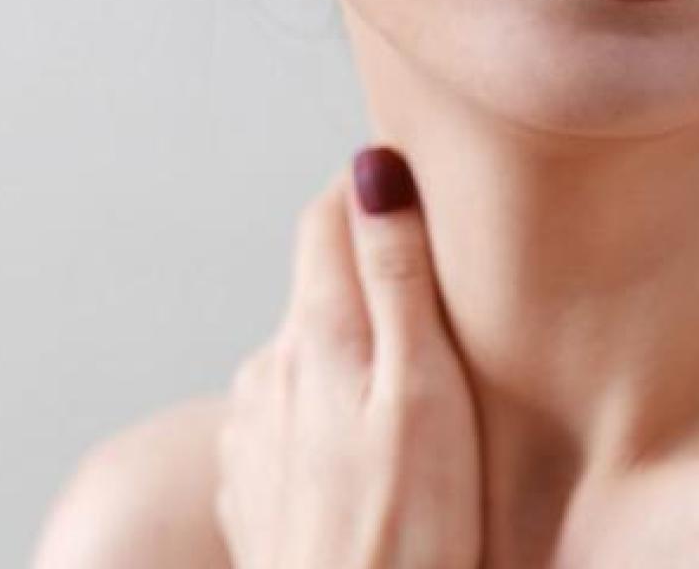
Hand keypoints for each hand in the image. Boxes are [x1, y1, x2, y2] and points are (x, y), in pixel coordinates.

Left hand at [215, 146, 482, 568]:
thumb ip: (397, 278)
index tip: (428, 194)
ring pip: (307, 350)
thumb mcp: (424, 392)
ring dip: (353, 348)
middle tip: (446, 298)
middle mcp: (268, 369)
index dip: (377, 193)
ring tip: (417, 387)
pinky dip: (331, 409)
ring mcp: (253, 430)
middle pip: (319, 283)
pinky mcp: (254, 482)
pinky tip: (373, 451)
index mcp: (315, 335)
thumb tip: (373, 168)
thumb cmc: (412, 531)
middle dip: (373, 273)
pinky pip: (292, 413)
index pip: (327, 215)